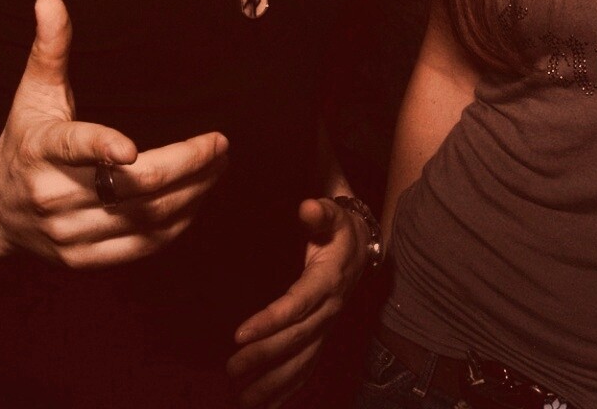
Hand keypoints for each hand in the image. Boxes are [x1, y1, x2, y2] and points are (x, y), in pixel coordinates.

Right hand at [0, 0, 228, 267]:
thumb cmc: (23, 141)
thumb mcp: (32, 94)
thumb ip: (49, 49)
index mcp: (40, 150)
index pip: (72, 148)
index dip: (101, 149)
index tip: (130, 149)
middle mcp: (53, 196)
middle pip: (131, 188)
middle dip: (185, 165)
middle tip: (219, 144)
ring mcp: (68, 233)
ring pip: (144, 219)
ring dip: (192, 194)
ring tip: (218, 167)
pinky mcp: (83, 258)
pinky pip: (142, 246)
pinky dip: (177, 224)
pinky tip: (197, 199)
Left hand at [226, 197, 366, 406]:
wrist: (364, 249)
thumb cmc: (340, 229)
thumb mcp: (334, 214)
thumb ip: (320, 212)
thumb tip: (307, 207)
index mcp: (328, 281)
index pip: (298, 305)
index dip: (271, 320)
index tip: (240, 334)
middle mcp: (330, 310)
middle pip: (296, 339)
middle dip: (264, 356)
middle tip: (232, 368)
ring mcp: (327, 328)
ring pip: (303, 362)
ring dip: (274, 384)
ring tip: (244, 401)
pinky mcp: (323, 338)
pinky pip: (308, 368)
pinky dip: (288, 390)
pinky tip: (266, 406)